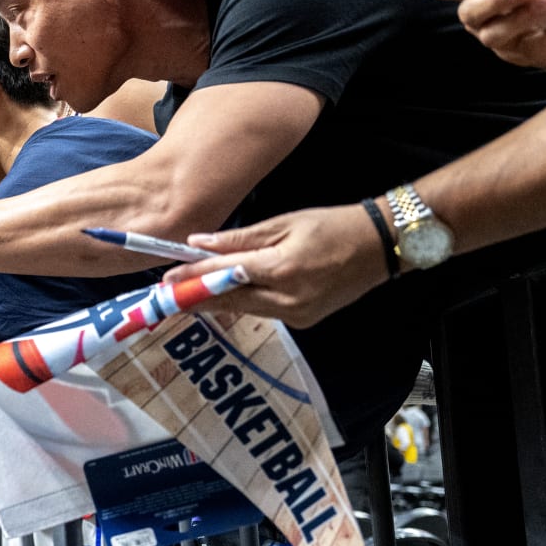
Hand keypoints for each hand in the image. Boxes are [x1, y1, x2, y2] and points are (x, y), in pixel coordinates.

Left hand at [174, 203, 383, 327]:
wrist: (380, 247)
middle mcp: (289, 298)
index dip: (194, 279)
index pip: (226, 276)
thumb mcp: (284, 224)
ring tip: (188, 296)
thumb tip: (198, 243)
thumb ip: (239, 239)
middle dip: (196, 299)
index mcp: (283, 268)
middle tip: (166, 297)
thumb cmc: (332, 226)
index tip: (167, 280)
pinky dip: (244, 303)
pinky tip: (227, 296)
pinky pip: (264, 312)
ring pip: (245, 309)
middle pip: (230, 301)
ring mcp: (298, 314)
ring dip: (218, 302)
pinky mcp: (304, 321)